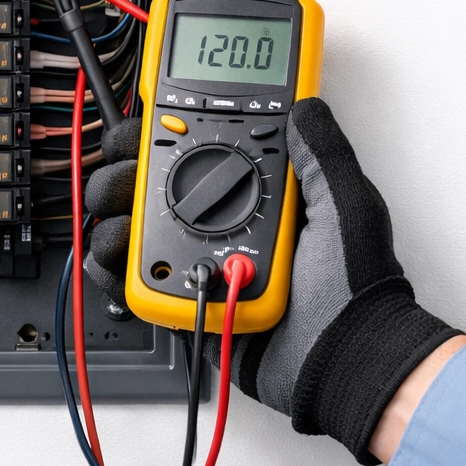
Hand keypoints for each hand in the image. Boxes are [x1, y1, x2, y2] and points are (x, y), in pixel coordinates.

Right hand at [81, 97, 462, 463]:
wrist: (347, 360)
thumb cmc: (356, 289)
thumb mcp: (346, 206)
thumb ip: (324, 154)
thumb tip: (305, 104)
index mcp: (258, 194)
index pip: (200, 150)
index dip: (163, 134)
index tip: (139, 129)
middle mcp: (225, 224)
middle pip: (153, 188)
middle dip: (123, 176)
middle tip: (121, 180)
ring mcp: (202, 263)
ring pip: (137, 231)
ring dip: (114, 219)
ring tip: (118, 223)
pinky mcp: (188, 304)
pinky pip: (139, 283)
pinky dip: (112, 270)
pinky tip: (109, 259)